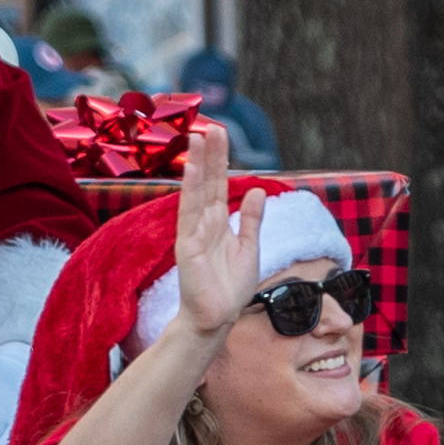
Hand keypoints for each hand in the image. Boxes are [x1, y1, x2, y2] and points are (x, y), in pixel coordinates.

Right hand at [170, 124, 260, 342]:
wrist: (217, 318)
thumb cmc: (230, 287)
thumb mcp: (249, 247)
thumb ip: (251, 219)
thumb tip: (256, 190)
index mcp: (217, 222)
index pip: (219, 184)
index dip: (220, 160)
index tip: (220, 134)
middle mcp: (203, 223)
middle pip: (207, 182)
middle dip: (210, 154)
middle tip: (212, 126)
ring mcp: (193, 232)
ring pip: (196, 192)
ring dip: (197, 164)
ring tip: (197, 138)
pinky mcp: (188, 245)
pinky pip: (189, 213)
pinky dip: (191, 191)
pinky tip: (192, 171)